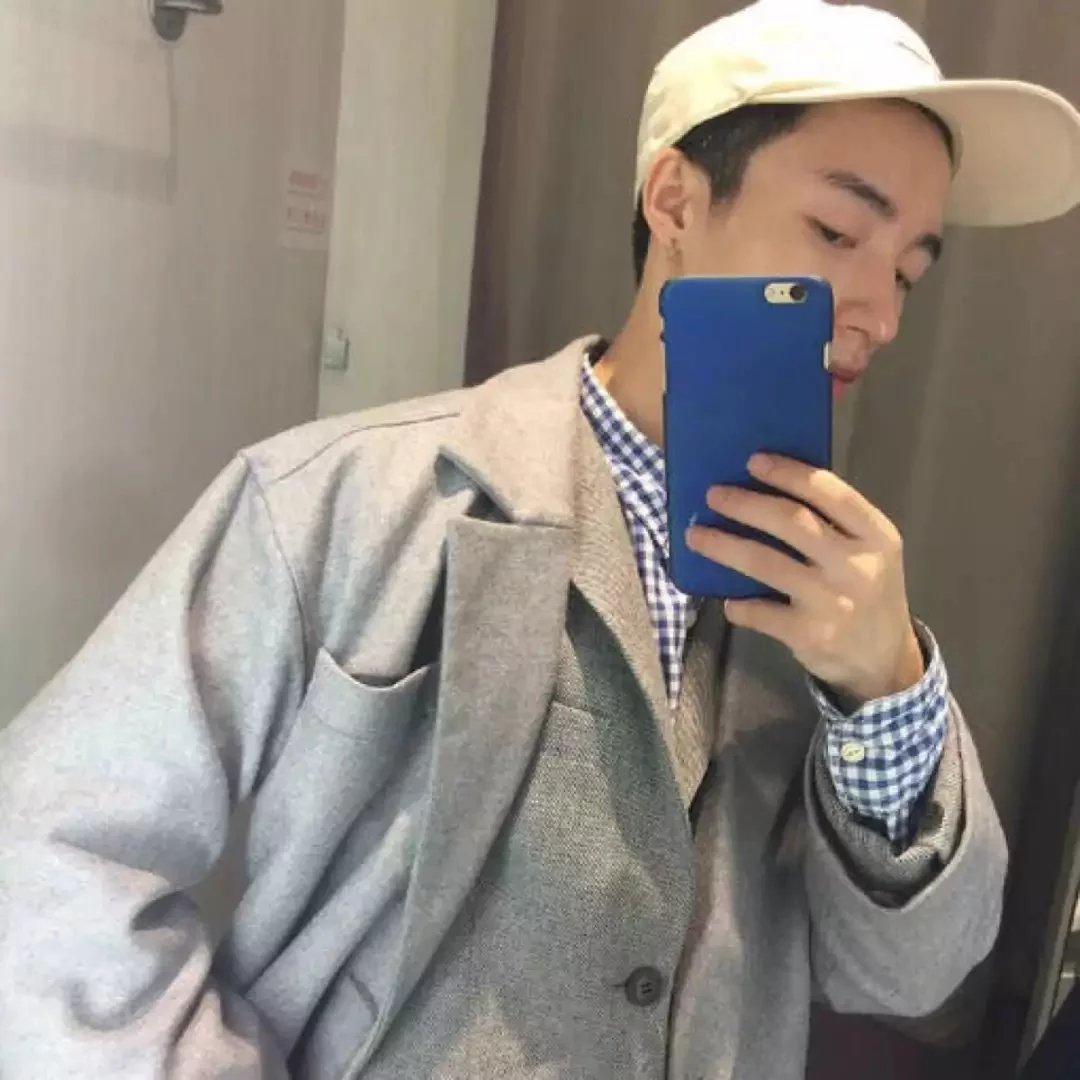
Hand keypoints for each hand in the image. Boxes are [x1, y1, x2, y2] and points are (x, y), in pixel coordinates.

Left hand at [686, 453, 923, 706]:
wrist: (883, 661)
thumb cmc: (866, 591)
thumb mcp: (867, 552)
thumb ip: (832, 523)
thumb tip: (765, 487)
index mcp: (876, 536)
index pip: (832, 493)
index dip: (789, 473)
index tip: (753, 460)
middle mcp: (857, 567)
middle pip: (791, 522)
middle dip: (746, 504)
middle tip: (713, 494)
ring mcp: (832, 602)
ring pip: (765, 563)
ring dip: (724, 546)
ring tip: (696, 535)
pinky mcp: (809, 635)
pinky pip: (760, 612)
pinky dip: (738, 605)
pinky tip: (726, 599)